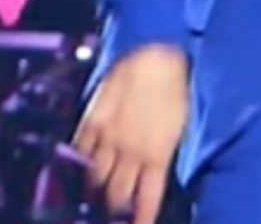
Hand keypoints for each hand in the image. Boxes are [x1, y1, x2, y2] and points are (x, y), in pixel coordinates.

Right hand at [70, 45, 188, 223]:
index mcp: (156, 156)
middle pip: (116, 194)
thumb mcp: (181, 126)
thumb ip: (165, 154)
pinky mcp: (92, 118)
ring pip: (95, 176)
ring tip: (93, 196)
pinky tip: (79, 165)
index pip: (147, 200)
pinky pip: (81, 148)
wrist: (154, 53)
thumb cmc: (176, 87)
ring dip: (96, 189)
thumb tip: (157, 174)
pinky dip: (80, 160)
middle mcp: (129, 152)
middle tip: (113, 214)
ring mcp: (107, 136)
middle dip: (115, 209)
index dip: (141, 219)